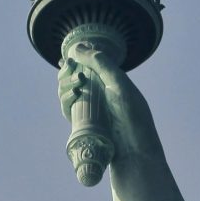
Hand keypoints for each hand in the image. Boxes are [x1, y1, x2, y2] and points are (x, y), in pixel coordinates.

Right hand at [54, 33, 149, 180]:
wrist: (134, 154)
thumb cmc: (132, 117)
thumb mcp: (119, 84)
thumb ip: (100, 63)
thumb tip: (77, 47)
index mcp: (112, 82)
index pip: (90, 65)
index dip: (77, 58)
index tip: (69, 55)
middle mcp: (101, 95)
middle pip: (76, 77)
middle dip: (69, 71)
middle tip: (69, 68)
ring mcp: (91, 110)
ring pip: (69, 92)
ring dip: (66, 84)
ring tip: (74, 84)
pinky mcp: (83, 125)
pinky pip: (69, 109)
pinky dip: (65, 99)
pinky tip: (70, 95)